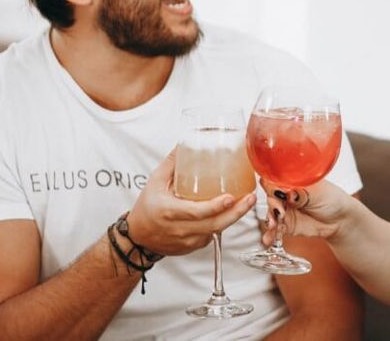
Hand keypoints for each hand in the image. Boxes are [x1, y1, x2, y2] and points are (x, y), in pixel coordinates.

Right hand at [125, 149, 256, 254]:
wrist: (139, 238)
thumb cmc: (146, 208)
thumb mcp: (154, 182)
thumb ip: (172, 163)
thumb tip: (186, 143)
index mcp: (170, 212)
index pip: (196, 212)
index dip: (215, 206)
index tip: (230, 197)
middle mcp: (180, 229)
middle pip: (214, 224)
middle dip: (237, 212)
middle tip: (251, 197)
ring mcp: (189, 240)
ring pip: (217, 230)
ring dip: (235, 217)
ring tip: (249, 200)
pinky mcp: (194, 246)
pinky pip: (213, 234)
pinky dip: (224, 222)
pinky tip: (234, 210)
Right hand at [260, 179, 354, 244]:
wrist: (340, 220)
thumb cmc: (332, 199)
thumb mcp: (316, 191)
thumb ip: (297, 189)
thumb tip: (280, 188)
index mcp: (292, 180)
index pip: (275, 179)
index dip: (272, 185)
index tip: (275, 191)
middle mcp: (285, 194)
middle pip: (271, 196)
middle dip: (272, 203)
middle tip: (279, 210)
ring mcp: (285, 210)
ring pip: (270, 213)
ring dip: (270, 219)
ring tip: (274, 224)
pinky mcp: (286, 225)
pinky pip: (274, 229)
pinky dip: (270, 233)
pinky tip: (269, 237)